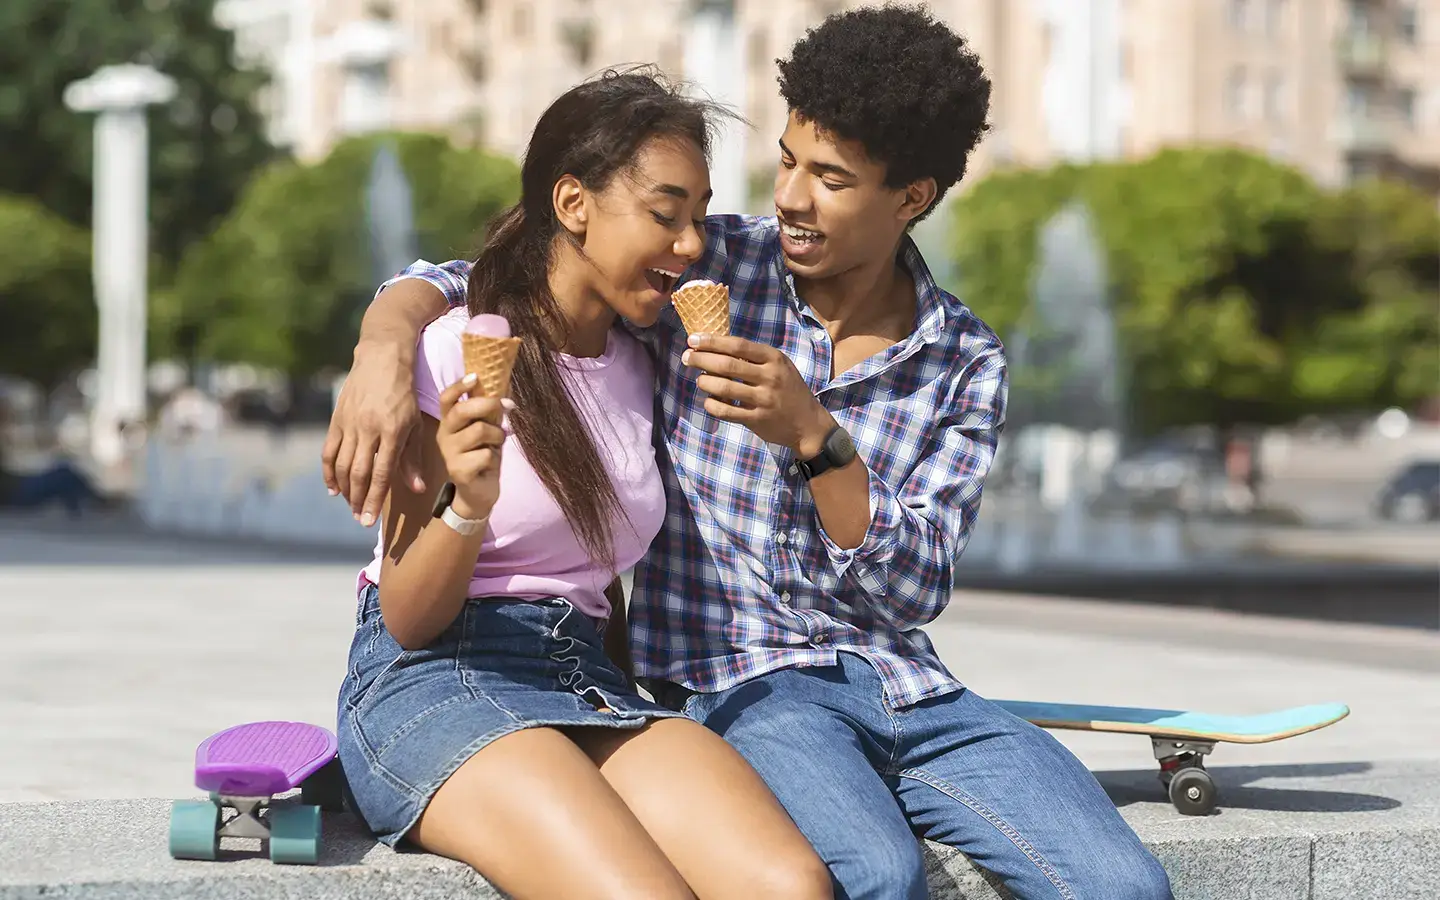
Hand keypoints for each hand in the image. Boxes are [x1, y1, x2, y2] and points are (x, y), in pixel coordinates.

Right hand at [322, 343, 425, 526]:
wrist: (382, 360)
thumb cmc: (404, 394)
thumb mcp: (415, 424)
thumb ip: (413, 458)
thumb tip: (417, 489)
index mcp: (392, 432)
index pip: (381, 474)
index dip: (375, 500)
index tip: (369, 520)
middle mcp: (368, 430)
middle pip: (359, 474)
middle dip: (358, 500)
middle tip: (359, 519)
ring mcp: (349, 424)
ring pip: (342, 465)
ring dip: (345, 490)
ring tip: (350, 506)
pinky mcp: (336, 419)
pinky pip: (329, 451)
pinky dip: (328, 472)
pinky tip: (332, 488)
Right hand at [435, 374, 506, 520]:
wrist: (478, 493)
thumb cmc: (483, 456)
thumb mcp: (487, 429)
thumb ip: (491, 411)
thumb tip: (506, 388)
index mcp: (449, 421)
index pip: (447, 398)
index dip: (459, 385)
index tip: (476, 376)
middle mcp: (444, 435)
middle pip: (462, 410)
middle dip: (488, 405)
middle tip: (505, 407)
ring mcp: (449, 453)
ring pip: (479, 431)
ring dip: (497, 435)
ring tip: (497, 442)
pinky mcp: (458, 471)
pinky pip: (485, 454)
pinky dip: (495, 457)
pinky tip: (490, 464)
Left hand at [682, 334, 834, 456]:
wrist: (808, 424)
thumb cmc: (789, 390)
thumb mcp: (779, 366)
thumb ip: (754, 358)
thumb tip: (716, 347)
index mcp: (774, 359)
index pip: (738, 345)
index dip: (712, 341)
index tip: (693, 340)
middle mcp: (770, 377)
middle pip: (727, 365)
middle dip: (701, 359)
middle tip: (687, 358)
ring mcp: (764, 399)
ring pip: (724, 388)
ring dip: (705, 382)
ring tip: (699, 380)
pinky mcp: (757, 419)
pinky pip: (726, 411)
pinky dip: (712, 405)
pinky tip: (709, 401)